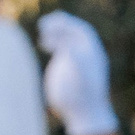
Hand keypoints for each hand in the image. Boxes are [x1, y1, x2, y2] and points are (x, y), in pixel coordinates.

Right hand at [37, 12, 118, 134]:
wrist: (84, 112)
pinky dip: (52, 42)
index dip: (69, 24)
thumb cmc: (82, 96)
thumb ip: (75, 61)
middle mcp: (85, 54)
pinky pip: (60, 49)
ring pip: (65, 39)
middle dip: (60, 25)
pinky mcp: (65, 67)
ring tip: (42, 28)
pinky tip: (43, 43)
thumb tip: (69, 47)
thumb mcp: (79, 78)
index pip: (82, 31)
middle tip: (45, 23)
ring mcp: (75, 59)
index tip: (56, 22)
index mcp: (92, 53)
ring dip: (55, 32)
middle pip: (73, 32)